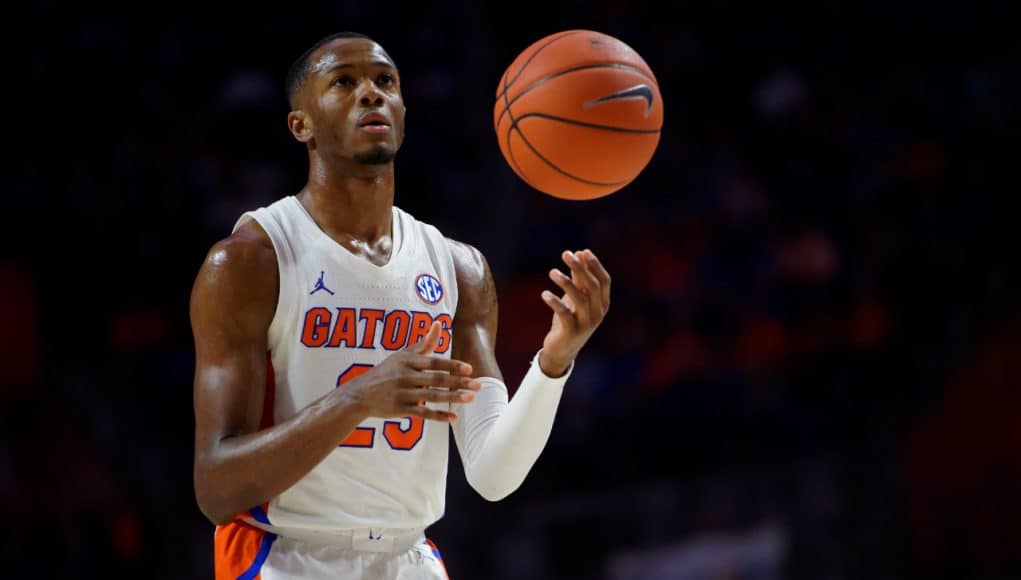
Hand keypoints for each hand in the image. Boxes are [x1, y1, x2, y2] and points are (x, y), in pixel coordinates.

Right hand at [338, 322, 479, 421]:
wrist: (360, 394)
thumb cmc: (386, 372)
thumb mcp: (402, 355)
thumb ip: (423, 343)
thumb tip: (438, 324)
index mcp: (407, 361)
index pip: (434, 362)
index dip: (452, 365)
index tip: (469, 369)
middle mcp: (405, 376)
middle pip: (436, 379)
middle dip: (458, 382)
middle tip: (478, 385)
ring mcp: (403, 393)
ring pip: (432, 396)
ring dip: (453, 398)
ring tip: (470, 398)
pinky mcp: (400, 409)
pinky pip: (423, 413)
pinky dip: (439, 416)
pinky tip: (453, 418)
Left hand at [540, 249, 610, 375]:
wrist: (562, 350)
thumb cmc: (570, 319)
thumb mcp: (575, 298)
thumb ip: (579, 278)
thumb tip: (579, 253)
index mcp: (602, 304)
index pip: (604, 281)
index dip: (595, 266)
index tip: (583, 251)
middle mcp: (598, 314)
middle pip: (593, 287)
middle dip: (580, 268)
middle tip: (566, 254)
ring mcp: (586, 324)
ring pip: (580, 299)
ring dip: (566, 283)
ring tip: (552, 272)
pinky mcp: (571, 332)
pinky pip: (564, 314)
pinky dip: (554, 302)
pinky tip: (544, 294)